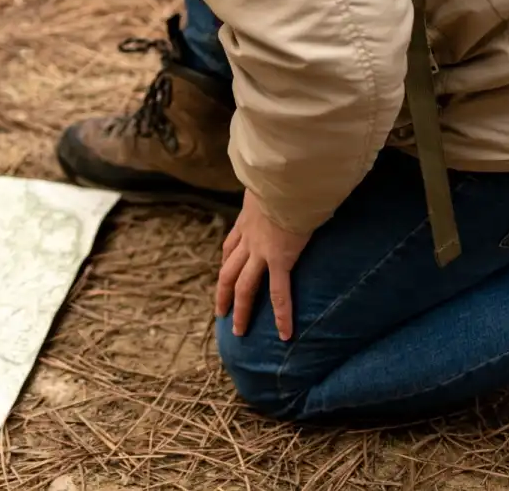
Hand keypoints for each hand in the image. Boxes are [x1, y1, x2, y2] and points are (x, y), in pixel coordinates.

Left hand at [215, 190, 312, 341]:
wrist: (287, 179)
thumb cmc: (284, 175)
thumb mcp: (271, 180)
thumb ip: (274, 185)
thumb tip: (288, 177)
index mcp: (247, 220)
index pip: (231, 245)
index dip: (227, 260)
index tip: (225, 270)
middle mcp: (248, 239)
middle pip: (228, 270)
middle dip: (223, 293)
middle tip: (220, 312)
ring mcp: (261, 252)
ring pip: (244, 287)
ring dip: (241, 310)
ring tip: (238, 331)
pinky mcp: (279, 260)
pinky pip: (279, 293)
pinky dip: (282, 315)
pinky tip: (284, 334)